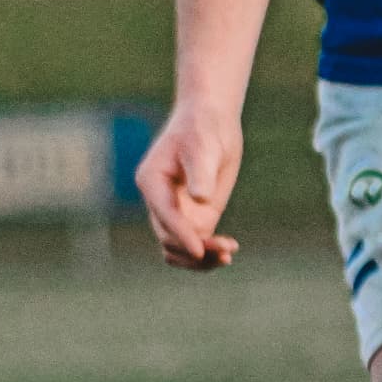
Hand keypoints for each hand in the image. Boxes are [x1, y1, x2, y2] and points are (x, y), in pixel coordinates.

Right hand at [136, 99, 244, 269]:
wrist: (211, 121)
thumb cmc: (203, 128)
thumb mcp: (203, 147)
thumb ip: (201, 173)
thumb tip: (200, 200)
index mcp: (152, 182)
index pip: (164, 216)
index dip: (181, 235)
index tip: (200, 250)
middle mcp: (159, 200)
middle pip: (168, 239)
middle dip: (194, 251)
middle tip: (225, 252)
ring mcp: (177, 210)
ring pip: (178, 248)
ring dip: (199, 259)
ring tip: (227, 255)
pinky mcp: (196, 215)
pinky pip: (195, 243)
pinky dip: (208, 252)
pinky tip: (229, 249)